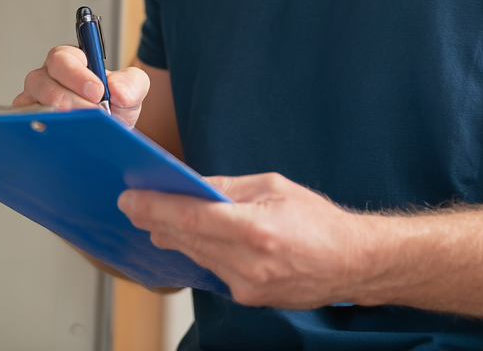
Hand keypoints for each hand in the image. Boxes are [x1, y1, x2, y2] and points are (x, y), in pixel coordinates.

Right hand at [13, 45, 150, 127]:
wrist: (107, 136)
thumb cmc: (113, 108)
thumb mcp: (130, 92)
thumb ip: (132, 84)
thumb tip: (118, 89)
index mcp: (69, 61)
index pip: (62, 58)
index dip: (77, 74)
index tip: (97, 91)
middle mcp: (46, 78)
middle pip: (42, 81)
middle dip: (70, 99)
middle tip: (92, 112)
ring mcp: (33, 101)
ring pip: (32, 105)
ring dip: (58, 118)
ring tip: (82, 128)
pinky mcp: (27, 123)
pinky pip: (25, 126)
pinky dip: (45, 132)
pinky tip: (65, 139)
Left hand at [118, 172, 374, 308]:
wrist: (351, 262)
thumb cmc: (317, 220)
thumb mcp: (273, 187)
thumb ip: (229, 188)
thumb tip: (191, 186)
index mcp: (257, 228)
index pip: (192, 218)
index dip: (157, 208)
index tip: (132, 198)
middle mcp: (250, 262)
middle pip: (188, 239)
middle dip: (157, 220)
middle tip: (132, 204)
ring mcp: (248, 285)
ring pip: (196, 256)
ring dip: (173, 237)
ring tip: (153, 219)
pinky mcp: (249, 297)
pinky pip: (213, 270)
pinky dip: (198, 252)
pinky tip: (185, 239)